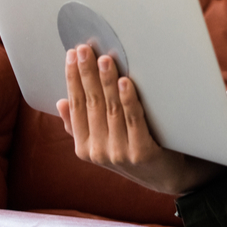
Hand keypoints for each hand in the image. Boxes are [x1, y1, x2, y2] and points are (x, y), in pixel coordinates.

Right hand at [56, 44, 194, 193]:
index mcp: (83, 147)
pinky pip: (133, 120)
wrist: (165, 177)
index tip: (71, 54)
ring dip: (107, 82)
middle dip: (87, 73)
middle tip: (85, 49)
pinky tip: (124, 82)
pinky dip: (128, 99)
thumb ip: (80, 126)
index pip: (75, 105)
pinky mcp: (141, 153)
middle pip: (92, 103)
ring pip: (111, 108)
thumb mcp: (102, 142)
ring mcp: (119, 153)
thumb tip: (61, 102)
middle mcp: (98, 151)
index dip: (72, 79)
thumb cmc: (132, 151)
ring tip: (106, 59)